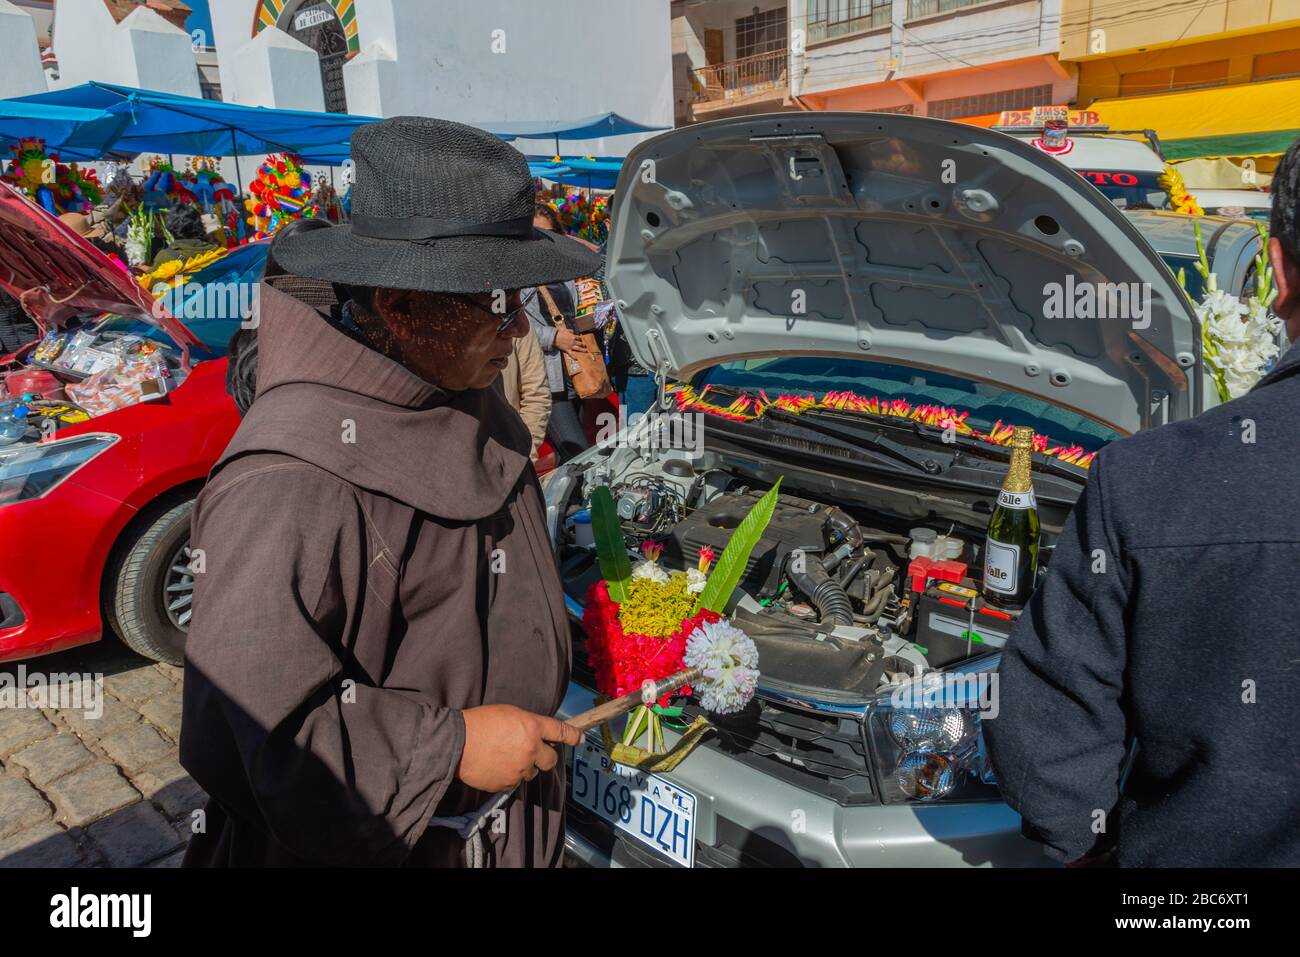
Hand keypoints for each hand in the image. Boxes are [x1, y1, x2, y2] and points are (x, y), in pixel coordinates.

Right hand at [457, 704, 583, 792]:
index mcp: (532, 727)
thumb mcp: (509, 713)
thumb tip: (537, 735)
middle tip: (531, 752)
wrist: (456, 743)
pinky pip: (514, 781)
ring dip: (524, 766)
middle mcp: (531, 750)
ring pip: (531, 772)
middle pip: (551, 760)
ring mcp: (520, 769)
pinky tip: (494, 765)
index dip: (573, 736)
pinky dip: (508, 775)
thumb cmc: (479, 722)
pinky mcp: (507, 784)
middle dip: (544, 757)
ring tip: (503, 756)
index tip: (580, 739)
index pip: (560, 732)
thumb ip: (527, 725)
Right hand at [555, 327, 587, 355]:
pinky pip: (571, 354)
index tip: (581, 339)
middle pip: (580, 343)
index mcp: (573, 336)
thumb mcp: (565, 329)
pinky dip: (574, 356)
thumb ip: (570, 330)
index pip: (579, 337)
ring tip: (586, 351)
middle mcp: (573, 342)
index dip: (580, 338)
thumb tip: (572, 331)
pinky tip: (576, 359)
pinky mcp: (567, 350)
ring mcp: (571, 346)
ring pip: (578, 348)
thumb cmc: (559, 332)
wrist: (555, 337)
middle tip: (585, 345)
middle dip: (583, 344)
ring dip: (582, 350)